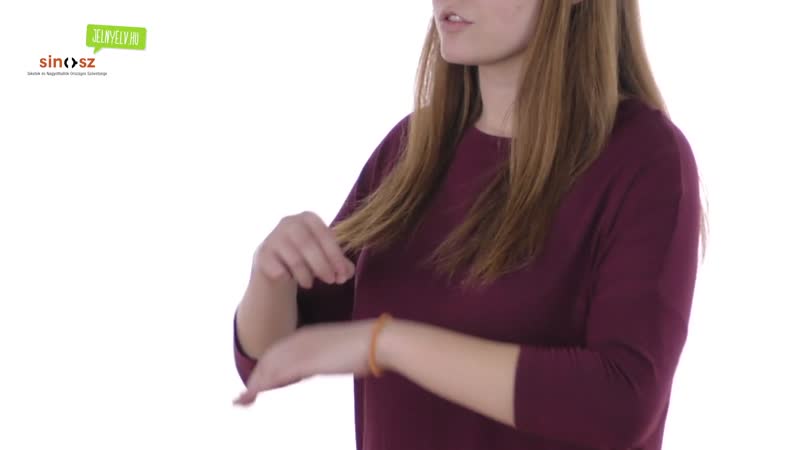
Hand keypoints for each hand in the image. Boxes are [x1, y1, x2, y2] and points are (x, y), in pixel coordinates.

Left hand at [232, 319, 374, 405]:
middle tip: (242, 399)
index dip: (265, 368)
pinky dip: (262, 386)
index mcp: (308, 334)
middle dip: (255, 379)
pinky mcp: (306, 361)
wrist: (377, 341)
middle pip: (268, 360)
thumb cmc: (367, 347)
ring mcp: (302, 349)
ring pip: (268, 368)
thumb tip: (326, 363)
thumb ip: (328, 355)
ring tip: (241, 402)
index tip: (257, 384)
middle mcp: (300, 339)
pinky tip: (252, 395)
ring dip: (253, 385)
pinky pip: (277, 375)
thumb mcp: (340, 350)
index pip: (278, 352)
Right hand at [254, 211, 354, 287]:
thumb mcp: (324, 256)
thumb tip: (348, 273)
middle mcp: (289, 222)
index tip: (342, 275)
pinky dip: (288, 278)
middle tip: (331, 281)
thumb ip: (340, 263)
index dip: (336, 256)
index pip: (325, 235)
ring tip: (310, 284)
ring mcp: (273, 237)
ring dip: (306, 275)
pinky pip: (279, 270)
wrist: (274, 263)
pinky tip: (290, 278)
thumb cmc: (305, 256)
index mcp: (308, 218)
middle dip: (323, 266)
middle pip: (309, 245)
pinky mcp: (262, 254)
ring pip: (294, 259)